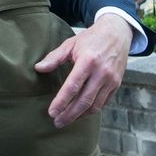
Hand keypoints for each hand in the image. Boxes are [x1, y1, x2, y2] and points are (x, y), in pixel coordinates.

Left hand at [34, 13, 129, 127]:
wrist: (117, 33)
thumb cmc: (91, 38)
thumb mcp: (71, 44)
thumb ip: (54, 57)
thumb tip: (38, 68)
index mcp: (88, 61)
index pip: (73, 87)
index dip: (61, 101)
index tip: (52, 112)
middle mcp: (102, 72)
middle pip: (84, 101)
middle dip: (69, 114)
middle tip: (57, 122)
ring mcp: (111, 80)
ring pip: (95, 105)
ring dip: (80, 116)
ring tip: (66, 120)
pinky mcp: (116, 85)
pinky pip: (103, 103)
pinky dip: (91, 111)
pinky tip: (80, 113)